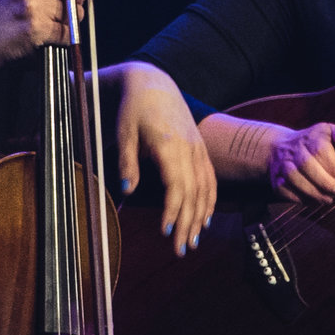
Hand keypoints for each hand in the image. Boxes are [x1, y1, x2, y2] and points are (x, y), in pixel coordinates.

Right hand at [0, 0, 100, 68]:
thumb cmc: (7, 10)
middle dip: (74, 1)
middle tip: (56, 8)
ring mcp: (34, 6)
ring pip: (75, 12)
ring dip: (69, 20)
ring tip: (49, 22)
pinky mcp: (38, 28)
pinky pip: (69, 32)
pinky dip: (65, 37)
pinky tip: (50, 35)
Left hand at [101, 62, 217, 253]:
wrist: (154, 84)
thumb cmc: (135, 109)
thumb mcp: (124, 133)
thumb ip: (127, 162)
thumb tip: (127, 190)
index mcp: (169, 145)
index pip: (177, 185)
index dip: (174, 210)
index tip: (166, 231)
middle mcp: (189, 149)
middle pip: (193, 193)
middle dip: (188, 223)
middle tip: (180, 249)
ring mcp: (198, 149)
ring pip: (205, 189)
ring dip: (200, 217)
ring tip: (192, 241)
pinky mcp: (200, 149)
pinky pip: (210, 179)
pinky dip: (209, 201)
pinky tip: (204, 219)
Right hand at [266, 121, 334, 206]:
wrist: (278, 149)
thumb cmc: (312, 144)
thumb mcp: (329, 134)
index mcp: (311, 137)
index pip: (321, 150)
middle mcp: (294, 149)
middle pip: (306, 164)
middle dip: (326, 182)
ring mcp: (282, 165)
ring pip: (294, 179)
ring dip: (314, 192)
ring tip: (329, 199)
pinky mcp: (276, 181)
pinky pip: (286, 191)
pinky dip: (302, 198)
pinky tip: (314, 200)